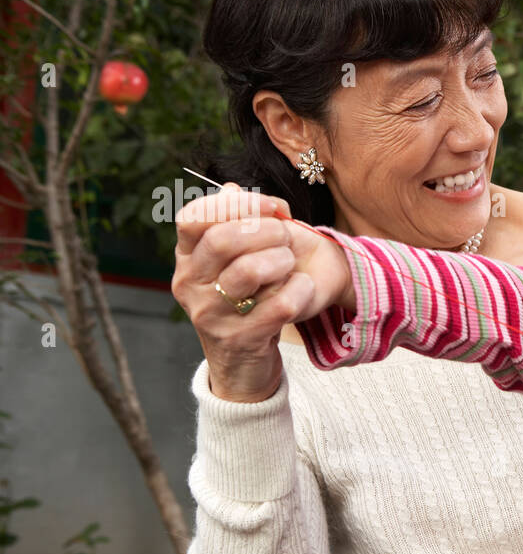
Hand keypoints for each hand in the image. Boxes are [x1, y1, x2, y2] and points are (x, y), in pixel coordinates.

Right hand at [172, 183, 351, 401]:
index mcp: (186, 260)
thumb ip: (232, 226)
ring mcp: (211, 315)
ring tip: (291, 263)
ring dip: (281, 260)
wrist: (242, 366)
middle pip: (222, 240)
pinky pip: (278, 306)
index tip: (275, 207)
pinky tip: (304, 287)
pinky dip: (299, 290)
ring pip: (248, 272)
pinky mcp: (239, 340)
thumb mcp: (231, 265)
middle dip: (265, 231)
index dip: (238, 204)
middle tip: (287, 237)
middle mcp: (190, 285)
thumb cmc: (242, 304)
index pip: (194, 217)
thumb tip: (231, 187)